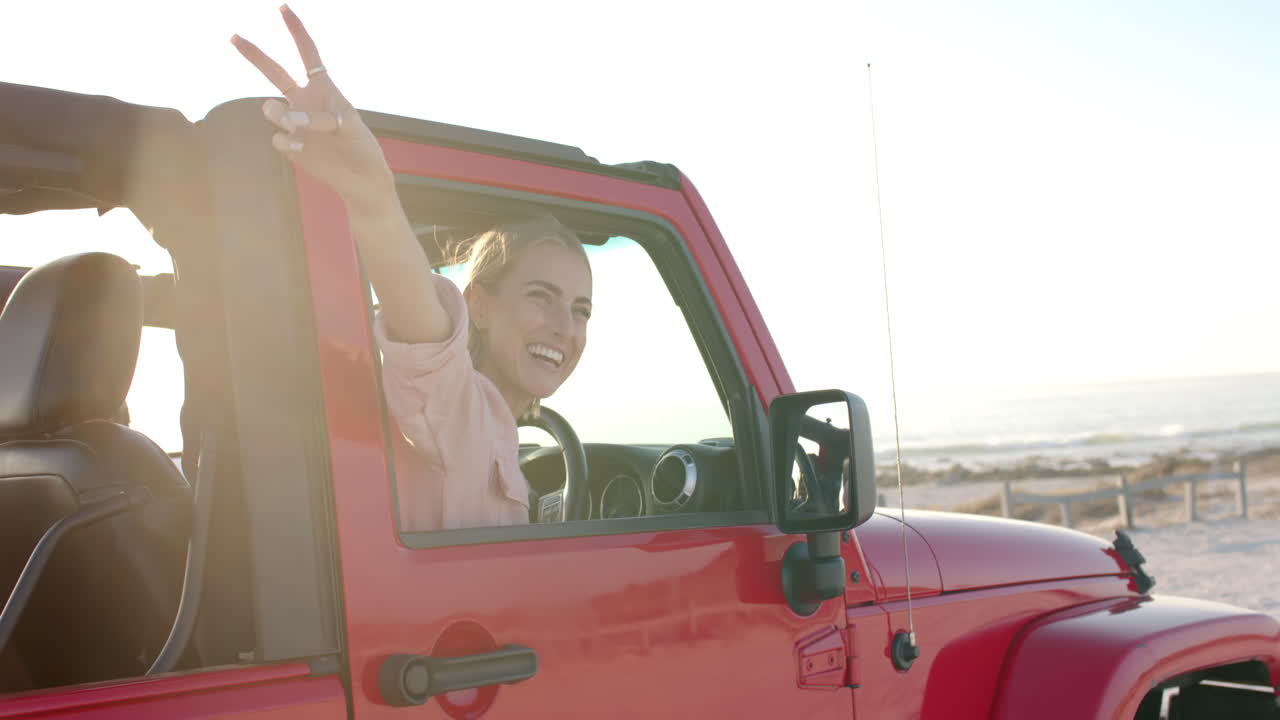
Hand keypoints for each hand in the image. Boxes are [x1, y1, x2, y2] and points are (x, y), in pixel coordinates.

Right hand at [231, 5, 395, 209]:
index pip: (307, 54)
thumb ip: (321, 118)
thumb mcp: (350, 126)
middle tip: (233, 36)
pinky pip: (278, 138)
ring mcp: (294, 123)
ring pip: (271, 109)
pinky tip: (303, 150)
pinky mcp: (289, 145)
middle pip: (275, 72)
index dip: (296, 31)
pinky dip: (289, 142)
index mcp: (324, 88)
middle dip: (254, 54)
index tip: (283, 9)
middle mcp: (304, 101)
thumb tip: (291, 121)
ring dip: (280, 114)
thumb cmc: (362, 147)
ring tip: (296, 123)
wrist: (360, 179)